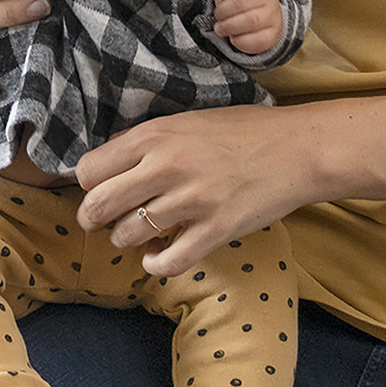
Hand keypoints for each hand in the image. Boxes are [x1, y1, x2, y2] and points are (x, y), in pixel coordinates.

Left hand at [75, 105, 318, 275]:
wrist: (297, 149)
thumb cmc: (241, 131)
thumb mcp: (185, 121)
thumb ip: (146, 142)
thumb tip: (107, 167)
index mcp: (154, 135)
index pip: (89, 170)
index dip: (88, 185)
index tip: (99, 189)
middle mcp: (166, 166)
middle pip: (98, 205)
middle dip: (93, 218)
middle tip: (103, 221)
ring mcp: (191, 200)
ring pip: (128, 235)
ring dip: (126, 240)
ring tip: (140, 235)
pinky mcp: (215, 230)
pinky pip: (167, 263)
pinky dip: (155, 265)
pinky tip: (158, 257)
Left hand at [209, 0, 282, 54]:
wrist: (265, 14)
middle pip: (241, 2)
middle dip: (222, 11)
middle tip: (218, 15)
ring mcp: (272, 16)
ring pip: (250, 21)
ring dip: (229, 26)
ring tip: (220, 28)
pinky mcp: (272, 35)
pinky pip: (257, 40)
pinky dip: (240, 41)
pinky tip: (233, 38)